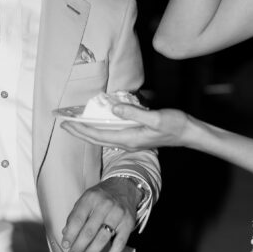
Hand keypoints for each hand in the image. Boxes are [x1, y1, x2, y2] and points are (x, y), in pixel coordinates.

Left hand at [60, 178, 138, 251]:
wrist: (125, 186)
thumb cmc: (101, 196)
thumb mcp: (86, 199)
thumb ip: (75, 215)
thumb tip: (66, 234)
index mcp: (91, 198)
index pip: (77, 219)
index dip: (70, 234)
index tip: (66, 246)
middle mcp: (105, 205)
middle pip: (89, 231)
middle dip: (79, 247)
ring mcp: (118, 214)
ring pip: (103, 238)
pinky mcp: (128, 223)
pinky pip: (120, 242)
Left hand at [61, 103, 188, 150]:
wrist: (188, 133)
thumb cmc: (174, 125)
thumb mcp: (155, 118)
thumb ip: (133, 114)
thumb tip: (113, 109)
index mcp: (129, 138)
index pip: (98, 134)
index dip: (80, 129)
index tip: (66, 123)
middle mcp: (127, 142)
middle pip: (96, 139)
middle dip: (79, 132)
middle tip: (64, 124)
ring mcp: (131, 140)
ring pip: (103, 137)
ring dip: (88, 131)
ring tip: (76, 124)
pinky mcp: (135, 136)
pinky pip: (112, 134)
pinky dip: (100, 129)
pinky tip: (98, 123)